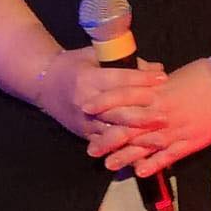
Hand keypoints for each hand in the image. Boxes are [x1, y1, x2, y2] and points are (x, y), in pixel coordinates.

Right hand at [37, 48, 167, 140]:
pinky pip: (106, 145)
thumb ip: (125, 62)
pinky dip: (124, 150)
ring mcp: (84, 122)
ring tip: (159, 139)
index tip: (162, 78)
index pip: (118, 80)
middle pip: (118, 111)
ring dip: (137, 137)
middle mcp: (85, 102)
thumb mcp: (95, 56)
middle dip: (143, 115)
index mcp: (88, 79)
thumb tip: (157, 68)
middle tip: (166, 114)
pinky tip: (142, 154)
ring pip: (113, 132)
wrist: (44, 83)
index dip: (141, 79)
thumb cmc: (73, 65)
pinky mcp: (84, 134)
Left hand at [90, 57, 210, 177]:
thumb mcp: (174, 77)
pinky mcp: (191, 142)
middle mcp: (162, 112)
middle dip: (108, 138)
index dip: (104, 102)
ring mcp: (176, 129)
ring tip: (108, 165)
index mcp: (158, 91)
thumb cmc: (204, 75)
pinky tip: (140, 172)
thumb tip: (139, 89)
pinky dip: (154, 164)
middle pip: (130, 126)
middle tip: (90, 148)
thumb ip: (155, 86)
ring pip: (145, 145)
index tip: (86, 107)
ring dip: (126, 156)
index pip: (124, 96)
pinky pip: (169, 156)